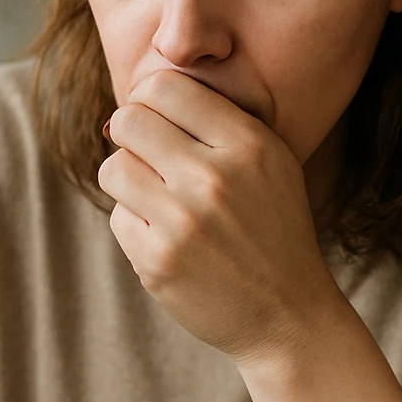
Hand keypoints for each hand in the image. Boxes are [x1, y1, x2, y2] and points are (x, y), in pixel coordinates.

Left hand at [97, 69, 343, 367]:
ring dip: (128, 182)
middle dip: (132, 136)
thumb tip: (141, 94)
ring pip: (113, 168)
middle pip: (128, 120)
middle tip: (150, 158)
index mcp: (248, 144)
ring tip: (158, 198)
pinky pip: (118, 218)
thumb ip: (219, 121)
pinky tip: (168, 239)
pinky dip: (136, 226)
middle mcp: (215, 178)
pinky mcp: (158, 261)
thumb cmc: (273, 228)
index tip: (158, 121)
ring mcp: (184, 222)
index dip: (150, 99)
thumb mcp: (272, 162)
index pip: (164, 86)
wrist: (288, 315)